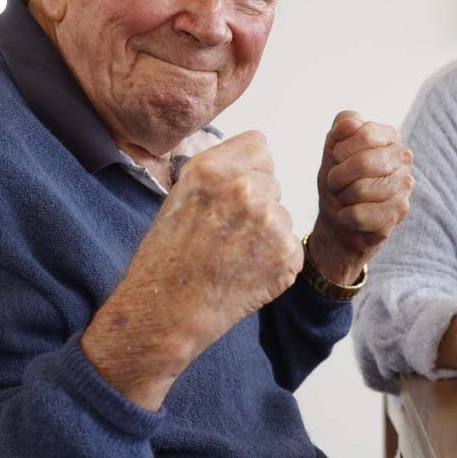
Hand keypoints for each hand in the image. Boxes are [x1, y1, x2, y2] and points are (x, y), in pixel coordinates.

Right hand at [84, 131, 300, 408]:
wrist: (166, 311)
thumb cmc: (167, 256)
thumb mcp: (181, 194)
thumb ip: (220, 171)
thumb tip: (257, 158)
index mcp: (214, 168)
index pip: (259, 146)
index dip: (247, 170)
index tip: (229, 193)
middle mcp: (245, 190)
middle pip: (273, 181)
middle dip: (257, 203)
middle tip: (226, 233)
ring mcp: (270, 223)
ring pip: (283, 214)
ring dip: (267, 232)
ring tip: (233, 256)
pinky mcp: (288, 255)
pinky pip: (290, 245)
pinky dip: (275, 260)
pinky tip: (246, 272)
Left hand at [306, 111, 413, 284]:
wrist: (340, 217)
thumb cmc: (340, 179)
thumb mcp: (333, 148)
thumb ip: (341, 126)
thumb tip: (349, 124)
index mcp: (390, 137)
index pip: (365, 134)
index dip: (341, 149)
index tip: (336, 158)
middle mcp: (403, 159)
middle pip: (363, 162)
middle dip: (338, 175)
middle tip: (335, 182)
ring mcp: (405, 187)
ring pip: (361, 190)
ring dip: (342, 196)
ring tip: (344, 198)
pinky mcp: (399, 213)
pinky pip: (361, 214)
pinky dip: (345, 216)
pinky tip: (348, 215)